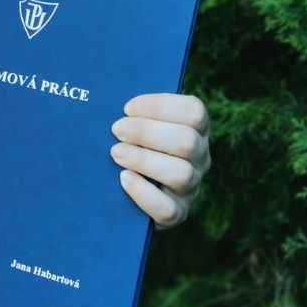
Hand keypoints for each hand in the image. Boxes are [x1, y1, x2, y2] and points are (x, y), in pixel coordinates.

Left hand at [109, 92, 210, 228]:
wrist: (126, 189)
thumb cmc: (129, 140)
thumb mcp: (136, 121)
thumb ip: (133, 110)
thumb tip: (105, 93)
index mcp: (195, 128)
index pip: (194, 111)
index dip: (161, 106)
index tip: (127, 107)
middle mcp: (200, 157)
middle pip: (187, 141)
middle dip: (146, 132)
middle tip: (116, 130)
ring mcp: (191, 187)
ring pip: (181, 173)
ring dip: (143, 160)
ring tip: (116, 153)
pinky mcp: (177, 214)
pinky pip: (167, 209)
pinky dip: (143, 193)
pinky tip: (124, 179)